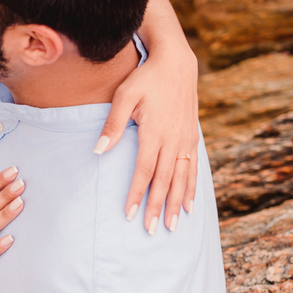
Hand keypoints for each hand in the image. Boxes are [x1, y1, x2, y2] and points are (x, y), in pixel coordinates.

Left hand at [98, 0, 199, 234]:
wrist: (176, 62)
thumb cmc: (145, 78)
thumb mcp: (124, 95)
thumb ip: (112, 124)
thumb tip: (99, 150)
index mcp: (154, 132)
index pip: (144, 170)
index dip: (137, 193)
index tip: (130, 214)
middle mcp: (173, 139)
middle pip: (164, 180)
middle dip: (157, 206)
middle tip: (151, 230)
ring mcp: (185, 139)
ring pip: (181, 177)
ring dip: (175, 203)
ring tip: (171, 224)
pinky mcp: (191, 137)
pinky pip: (193, 168)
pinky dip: (191, 188)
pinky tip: (188, 204)